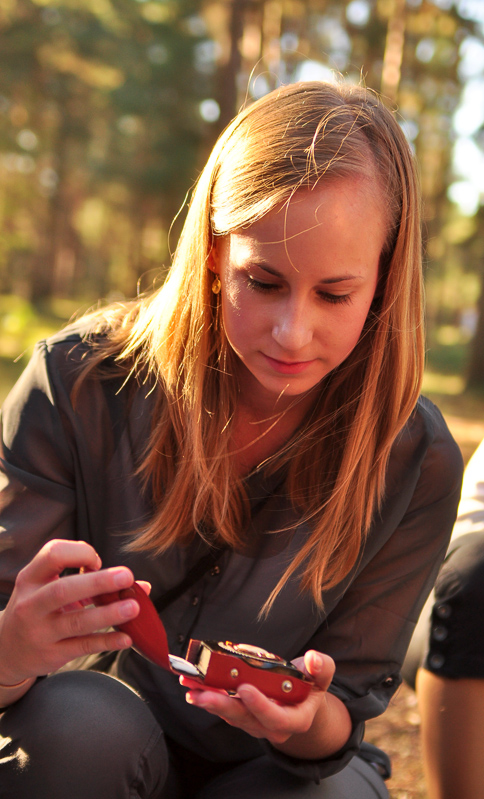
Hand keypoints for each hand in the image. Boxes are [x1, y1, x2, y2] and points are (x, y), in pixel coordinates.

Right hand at [0, 539, 141, 685]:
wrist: (6, 650)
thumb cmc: (36, 609)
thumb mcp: (46, 587)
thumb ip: (87, 579)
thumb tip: (138, 585)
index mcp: (30, 578)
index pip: (53, 554)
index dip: (80, 553)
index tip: (97, 562)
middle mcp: (31, 604)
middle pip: (64, 590)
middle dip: (97, 582)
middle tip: (126, 577)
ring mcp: (40, 632)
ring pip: (76, 622)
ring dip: (107, 614)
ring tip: (133, 608)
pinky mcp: (51, 654)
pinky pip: (82, 646)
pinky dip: (106, 641)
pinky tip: (126, 637)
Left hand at [180, 650, 336, 747]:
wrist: (301, 699)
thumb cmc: (310, 685)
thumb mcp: (322, 674)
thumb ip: (321, 667)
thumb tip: (313, 659)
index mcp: (296, 719)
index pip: (277, 719)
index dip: (260, 706)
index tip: (245, 688)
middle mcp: (272, 727)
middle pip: (246, 720)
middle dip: (223, 706)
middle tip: (204, 694)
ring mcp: (255, 723)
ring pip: (231, 715)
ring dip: (209, 701)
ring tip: (191, 687)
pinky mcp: (241, 715)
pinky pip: (223, 708)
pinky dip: (208, 696)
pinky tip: (193, 686)